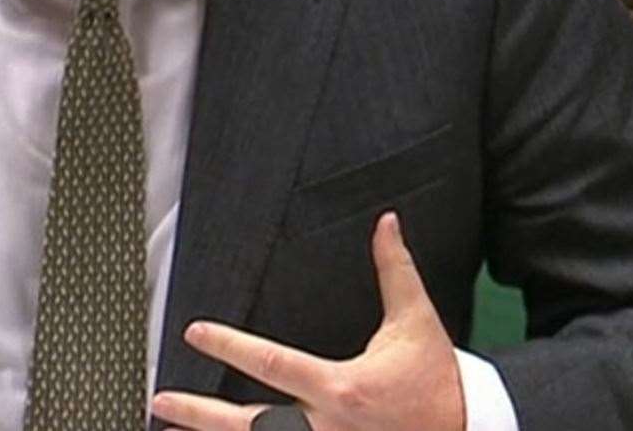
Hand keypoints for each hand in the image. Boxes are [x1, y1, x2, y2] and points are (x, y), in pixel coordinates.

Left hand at [149, 212, 464, 430]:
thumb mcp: (416, 322)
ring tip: (172, 428)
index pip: (271, 364)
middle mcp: (328, 429)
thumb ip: (394, 271)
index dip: (228, 347)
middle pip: (249, 425)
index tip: (195, 333)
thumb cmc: (437, 381)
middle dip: (200, 414)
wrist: (471, 430)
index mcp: (342, 388)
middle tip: (160, 400)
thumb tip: (386, 222)